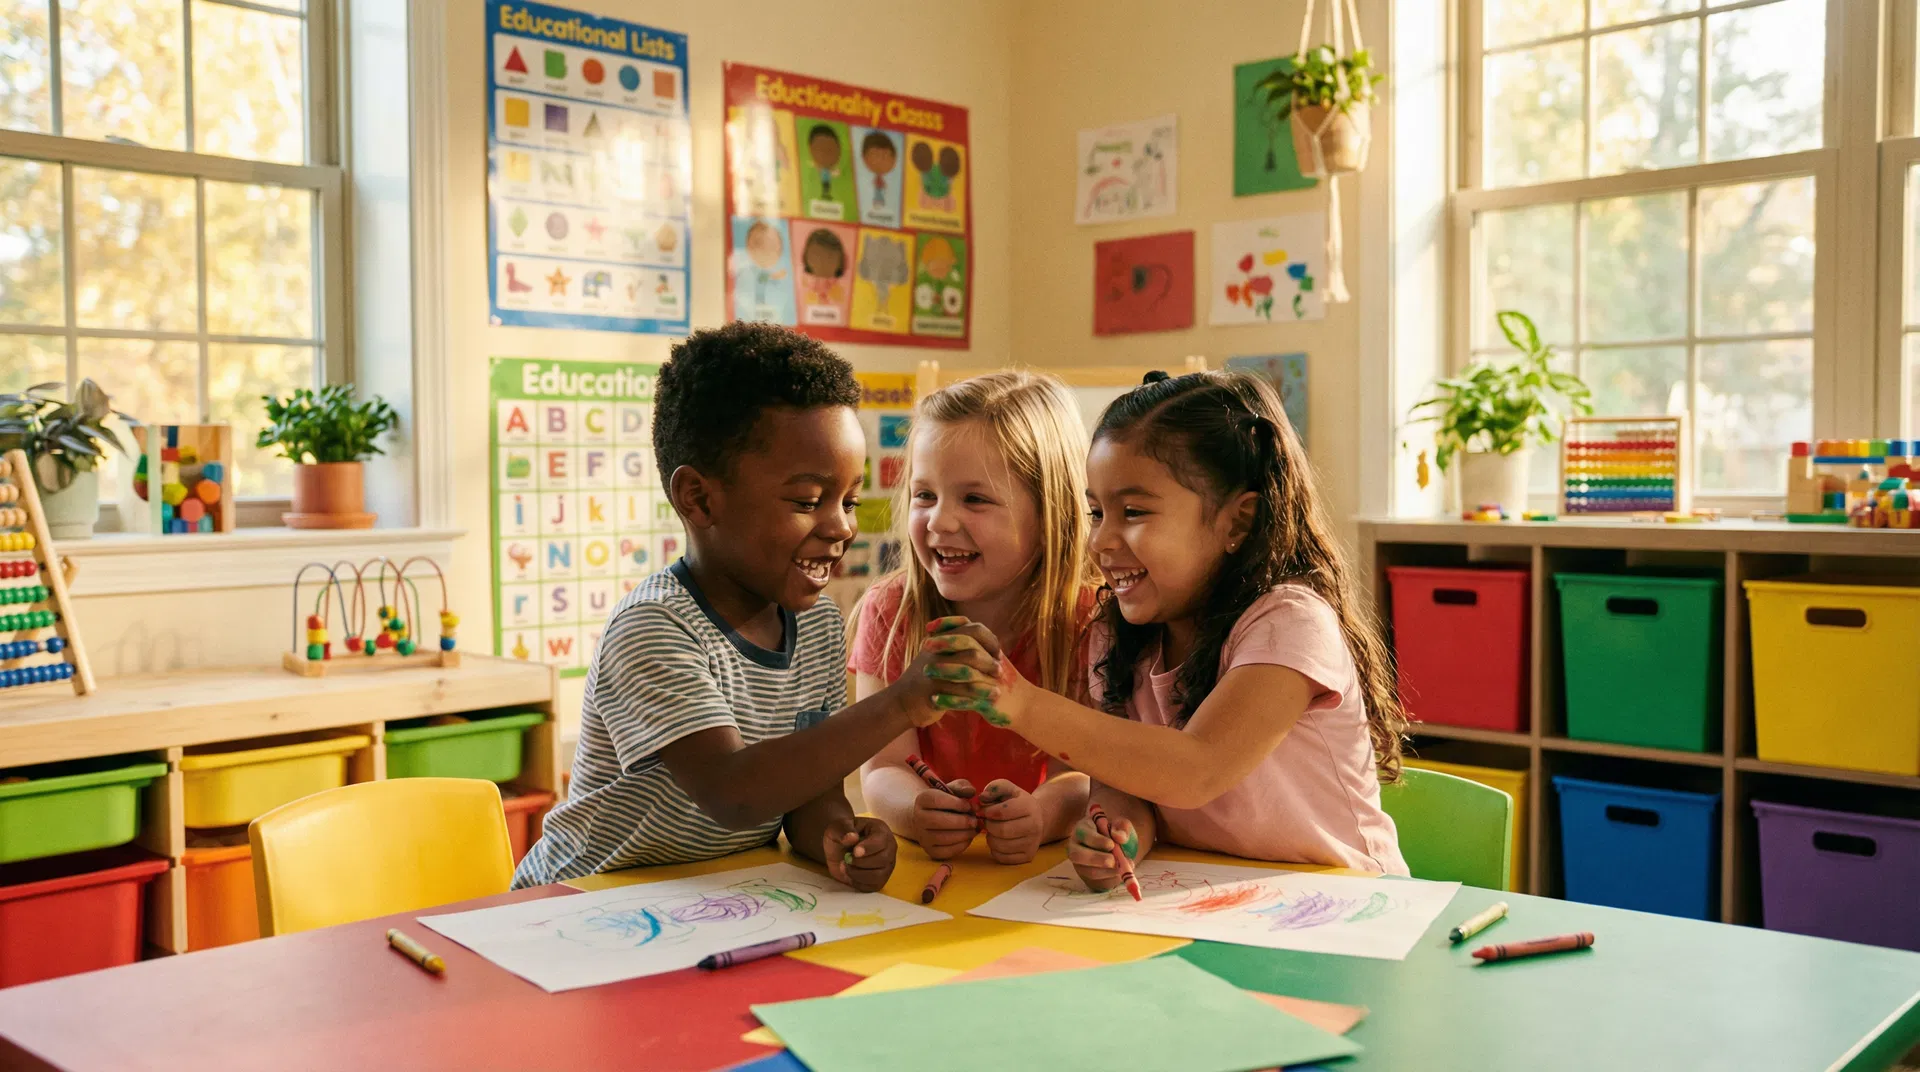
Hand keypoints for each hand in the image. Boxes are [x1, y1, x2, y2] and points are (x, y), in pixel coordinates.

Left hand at [824, 815, 896, 891]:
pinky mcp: (880, 879)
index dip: (868, 848)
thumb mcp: (837, 827)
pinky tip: (849, 874)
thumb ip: (843, 830)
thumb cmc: (841, 835)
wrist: (838, 848)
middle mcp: (889, 848)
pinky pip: (873, 886)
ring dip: (858, 874)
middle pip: (883, 859)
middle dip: (861, 862)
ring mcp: (886, 865)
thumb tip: (852, 837)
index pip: (881, 841)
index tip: (854, 852)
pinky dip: (858, 883)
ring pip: (879, 876)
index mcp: (880, 830)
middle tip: (846, 859)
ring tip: (845, 866)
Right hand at [888, 618, 1002, 728]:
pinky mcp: (935, 690)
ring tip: (998, 686)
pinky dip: (980, 694)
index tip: (997, 651)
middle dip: (989, 659)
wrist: (901, 702)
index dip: (989, 639)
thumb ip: (955, 641)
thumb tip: (986, 635)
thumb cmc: (925, 678)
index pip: (971, 629)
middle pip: (970, 648)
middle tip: (999, 669)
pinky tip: (991, 697)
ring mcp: (934, 671)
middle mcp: (935, 651)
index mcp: (939, 638)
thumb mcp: (935, 653)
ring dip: (987, 678)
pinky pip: (963, 691)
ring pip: (968, 670)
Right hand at [911, 777, 979, 859]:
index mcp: (922, 799)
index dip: (956, 803)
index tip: (968, 805)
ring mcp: (922, 836)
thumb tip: (971, 792)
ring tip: (973, 829)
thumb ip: (963, 787)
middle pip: (938, 821)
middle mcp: (918, 818)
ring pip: (942, 838)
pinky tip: (968, 837)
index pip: (936, 800)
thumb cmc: (946, 802)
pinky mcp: (930, 850)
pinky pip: (946, 851)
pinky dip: (961, 845)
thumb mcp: (953, 789)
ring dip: (963, 834)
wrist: (931, 819)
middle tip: (974, 820)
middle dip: (961, 821)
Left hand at [977, 780, 1041, 863]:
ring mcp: (1032, 843)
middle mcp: (1034, 826)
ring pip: (1000, 846)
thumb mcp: (1007, 789)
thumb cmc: (1016, 802)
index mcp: (1029, 807)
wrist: (1037, 818)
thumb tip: (982, 798)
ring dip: (990, 838)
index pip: (1002, 812)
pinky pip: (1002, 858)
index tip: (983, 811)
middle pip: (1001, 831)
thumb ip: (993, 788)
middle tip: (987, 821)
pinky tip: (998, 840)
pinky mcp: (1028, 856)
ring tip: (993, 831)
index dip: (987, 812)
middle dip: (988, 826)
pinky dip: (994, 850)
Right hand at [1066, 814, 1136, 892]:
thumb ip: (1122, 828)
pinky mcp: (1086, 875)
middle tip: (1113, 861)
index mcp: (1083, 829)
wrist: (1117, 846)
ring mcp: (1079, 862)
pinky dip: (1110, 878)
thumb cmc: (1116, 831)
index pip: (1084, 834)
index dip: (1096, 840)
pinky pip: (1096, 880)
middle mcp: (1075, 846)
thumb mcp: (1121, 825)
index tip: (1111, 845)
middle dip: (1096, 859)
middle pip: (1077, 855)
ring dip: (1107, 871)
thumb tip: (1120, 837)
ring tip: (1123, 868)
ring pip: (1088, 871)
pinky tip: (1121, 872)